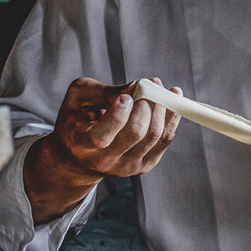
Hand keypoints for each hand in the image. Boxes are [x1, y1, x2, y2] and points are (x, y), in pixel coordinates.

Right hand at [24, 77, 181, 222]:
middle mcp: (105, 160)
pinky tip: (172, 98)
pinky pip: (165, 139)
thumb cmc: (78, 119)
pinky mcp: (144, 165)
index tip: (126, 96)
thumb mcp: (79, 98)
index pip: (102, 136)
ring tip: (158, 87)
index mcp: (82, 144)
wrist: (81, 155)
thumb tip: (136, 87)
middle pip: (135, 133)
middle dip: (146, 105)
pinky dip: (172, 117)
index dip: (117, 115)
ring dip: (161, 107)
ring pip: (154, 136)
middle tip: (147, 84)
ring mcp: (127, 166)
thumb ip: (103, 92)